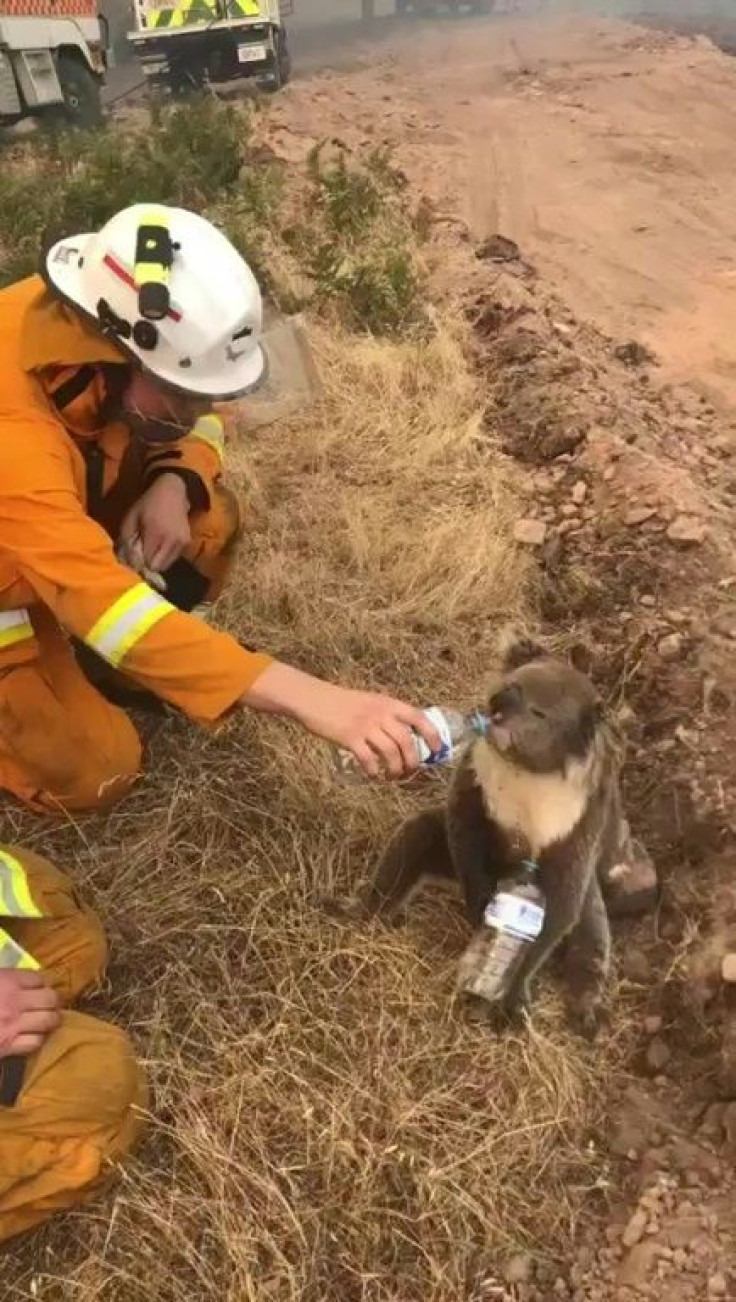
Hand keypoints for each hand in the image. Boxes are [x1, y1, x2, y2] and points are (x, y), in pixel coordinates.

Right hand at [0, 970, 60, 1057]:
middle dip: (53, 1001)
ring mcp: (13, 1025)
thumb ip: (5, 978)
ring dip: (50, 1021)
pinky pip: (34, 1042)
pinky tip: (32, 1037)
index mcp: (7, 981)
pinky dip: (37, 1040)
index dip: (42, 984)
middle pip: (50, 998)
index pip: (39, 978)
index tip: (40, 988)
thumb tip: (21, 981)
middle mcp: (15, 1001)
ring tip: (48, 1021)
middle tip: (50, 1005)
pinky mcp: (7, 1046)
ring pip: (48, 1020)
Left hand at [120, 474, 190, 573]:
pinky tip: (160, 543)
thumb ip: (126, 541)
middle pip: (159, 567)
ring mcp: (182, 542)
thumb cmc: (147, 503)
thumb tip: (126, 562)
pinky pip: (173, 557)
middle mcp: (172, 540)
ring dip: (157, 560)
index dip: (139, 563)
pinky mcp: (187, 542)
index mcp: (156, 533)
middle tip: (141, 554)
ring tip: (151, 547)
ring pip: (167, 565)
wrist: (172, 492)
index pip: (148, 562)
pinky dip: (165, 555)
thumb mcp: (130, 518)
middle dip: (148, 564)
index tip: (133, 557)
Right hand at [243, 663, 441, 778]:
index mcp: (389, 703)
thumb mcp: (371, 702)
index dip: (432, 735)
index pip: (419, 718)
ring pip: (391, 753)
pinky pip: (369, 759)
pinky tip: (373, 775)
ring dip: (395, 770)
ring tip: (392, 777)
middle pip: (407, 742)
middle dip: (413, 762)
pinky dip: (374, 772)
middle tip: (410, 772)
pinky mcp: (349, 738)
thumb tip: (407, 736)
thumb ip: (388, 715)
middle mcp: (380, 714)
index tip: (436, 750)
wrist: (314, 699)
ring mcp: (365, 726)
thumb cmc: (343, 702)